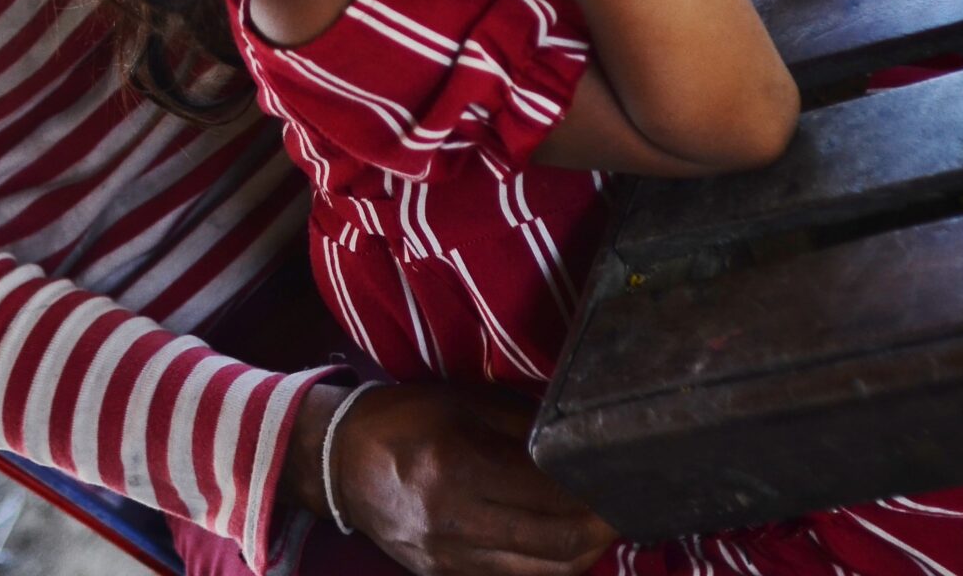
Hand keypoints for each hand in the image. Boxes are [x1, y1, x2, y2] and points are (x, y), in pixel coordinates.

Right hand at [311, 383, 616, 574]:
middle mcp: (452, 521)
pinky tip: (561, 542)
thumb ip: (523, 426)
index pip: (548, 497)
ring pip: (540, 572)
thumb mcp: (461, 404)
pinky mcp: (443, 575)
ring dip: (580, 553)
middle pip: (555, 545)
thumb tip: (579, 441)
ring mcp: (447, 557)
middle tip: (625, 511)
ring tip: (601, 528)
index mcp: (455, 467)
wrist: (337, 462)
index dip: (595, 499)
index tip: (624, 486)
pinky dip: (545, 564)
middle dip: (600, 532)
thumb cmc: (402, 420)